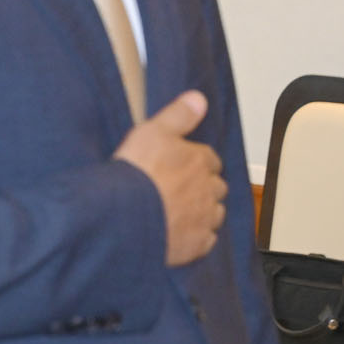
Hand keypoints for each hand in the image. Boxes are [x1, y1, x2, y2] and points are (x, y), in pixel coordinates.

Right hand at [114, 91, 226, 265]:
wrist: (127, 212)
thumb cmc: (138, 172)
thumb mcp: (153, 131)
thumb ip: (178, 115)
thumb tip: (199, 98)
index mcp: (200, 161)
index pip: (209, 158)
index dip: (197, 160)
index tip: (184, 163)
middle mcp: (208, 190)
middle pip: (215, 186)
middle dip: (204, 186)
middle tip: (181, 187)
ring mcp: (204, 219)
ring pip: (214, 213)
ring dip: (204, 211)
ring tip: (181, 211)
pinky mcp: (196, 244)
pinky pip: (205, 240)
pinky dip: (197, 237)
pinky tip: (180, 232)